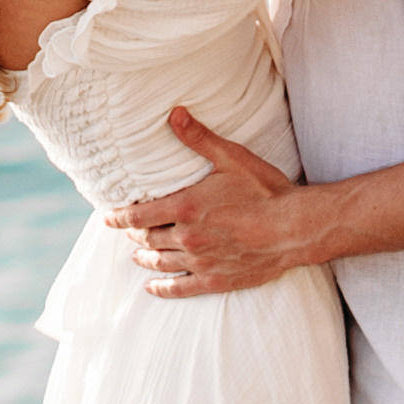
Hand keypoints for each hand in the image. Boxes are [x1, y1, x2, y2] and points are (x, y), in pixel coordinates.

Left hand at [105, 110, 315, 295]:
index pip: (140, 215)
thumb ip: (199, 138)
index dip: (120, 217)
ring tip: (137, 256)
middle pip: (149, 239)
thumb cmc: (266, 191)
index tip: (108, 218)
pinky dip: (163, 289)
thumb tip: (174, 114)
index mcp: (186, 208)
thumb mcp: (232, 158)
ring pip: (161, 263)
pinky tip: (152, 288)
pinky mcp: (216, 280)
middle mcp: (188, 238)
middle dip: (136, 234)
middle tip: (128, 231)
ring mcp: (201, 262)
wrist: (295, 228)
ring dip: (146, 258)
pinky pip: (181, 288)